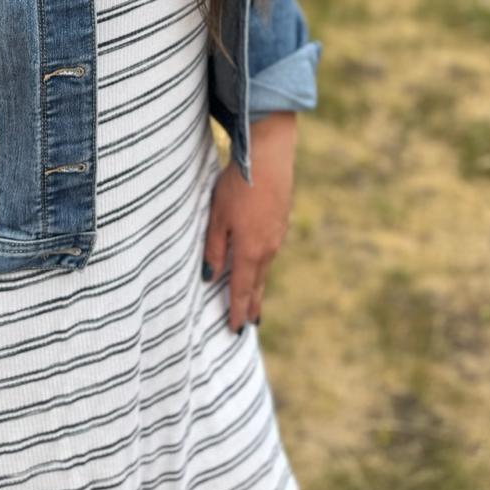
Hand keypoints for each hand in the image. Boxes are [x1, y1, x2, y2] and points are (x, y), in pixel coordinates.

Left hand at [203, 112, 296, 331]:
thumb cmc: (238, 187)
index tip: (234, 331)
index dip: (236, 310)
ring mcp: (277, 235)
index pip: (240, 289)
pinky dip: (262, 265)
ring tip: (253, 301)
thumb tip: (209, 276)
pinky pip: (270, 252)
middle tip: (248, 325)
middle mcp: (267, 249)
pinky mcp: (280, 222)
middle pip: (256, 283)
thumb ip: (214, 248)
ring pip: (264, 267)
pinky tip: (259, 264)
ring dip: (257, 286)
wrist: (269, 158)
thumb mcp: (217, 217)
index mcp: (250, 251)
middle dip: (250, 305)